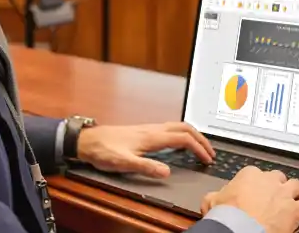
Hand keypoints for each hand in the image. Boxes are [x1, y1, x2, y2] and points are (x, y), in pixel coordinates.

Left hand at [76, 122, 214, 177]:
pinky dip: (182, 135)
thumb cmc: (104, 150)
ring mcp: (148, 129)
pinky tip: (179, 145)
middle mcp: (153, 129)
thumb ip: (146, 167)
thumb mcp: (124, 163)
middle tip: (210, 153)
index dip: (198, 148)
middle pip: (184, 128)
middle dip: (201, 139)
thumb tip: (167, 171)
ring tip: (200, 148)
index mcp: (152, 137)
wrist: (88, 140)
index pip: (183, 139)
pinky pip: (170, 129)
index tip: (207, 159)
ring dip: (192, 135)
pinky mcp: (144, 131)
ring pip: (178, 126)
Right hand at [201, 167, 298, 232]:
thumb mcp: (211, 201)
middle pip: (278, 177)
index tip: (255, 191)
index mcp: (249, 175)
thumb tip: (211, 198)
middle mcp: (269, 180)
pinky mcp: (295, 209)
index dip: (256, 184)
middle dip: (277, 185)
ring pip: (296, 186)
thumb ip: (214, 197)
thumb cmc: (226, 216)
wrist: (240, 229)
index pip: (255, 174)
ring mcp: (284, 194)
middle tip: (274, 195)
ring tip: (296, 196)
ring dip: (296, 192)